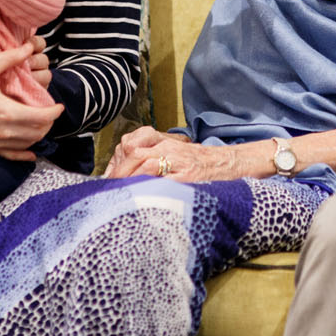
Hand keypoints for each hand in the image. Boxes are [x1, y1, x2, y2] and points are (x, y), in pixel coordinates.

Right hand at [0, 43, 62, 160]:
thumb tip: (28, 47)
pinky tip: (31, 151)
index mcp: (7, 112)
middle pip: (38, 132)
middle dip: (48, 122)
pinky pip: (11, 156)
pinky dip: (25, 154)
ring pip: (27, 144)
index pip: (42, 117)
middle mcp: (3, 132)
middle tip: (50, 111)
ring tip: (41, 123)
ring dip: (38, 135)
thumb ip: (10, 57)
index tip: (59, 105)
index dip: (55, 112)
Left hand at [103, 126, 239, 181]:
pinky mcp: (187, 175)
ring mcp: (178, 160)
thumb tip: (122, 174)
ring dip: (129, 177)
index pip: (131, 143)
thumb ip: (151, 159)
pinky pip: (162, 179)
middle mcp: (169, 147)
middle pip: (134, 151)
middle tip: (110, 187)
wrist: (227, 163)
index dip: (117, 160)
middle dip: (119, 171)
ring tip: (121, 192)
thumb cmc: (198, 163)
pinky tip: (141, 195)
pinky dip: (148, 186)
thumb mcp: (173, 153)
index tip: (109, 177)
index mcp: (163, 141)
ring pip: (145, 162)